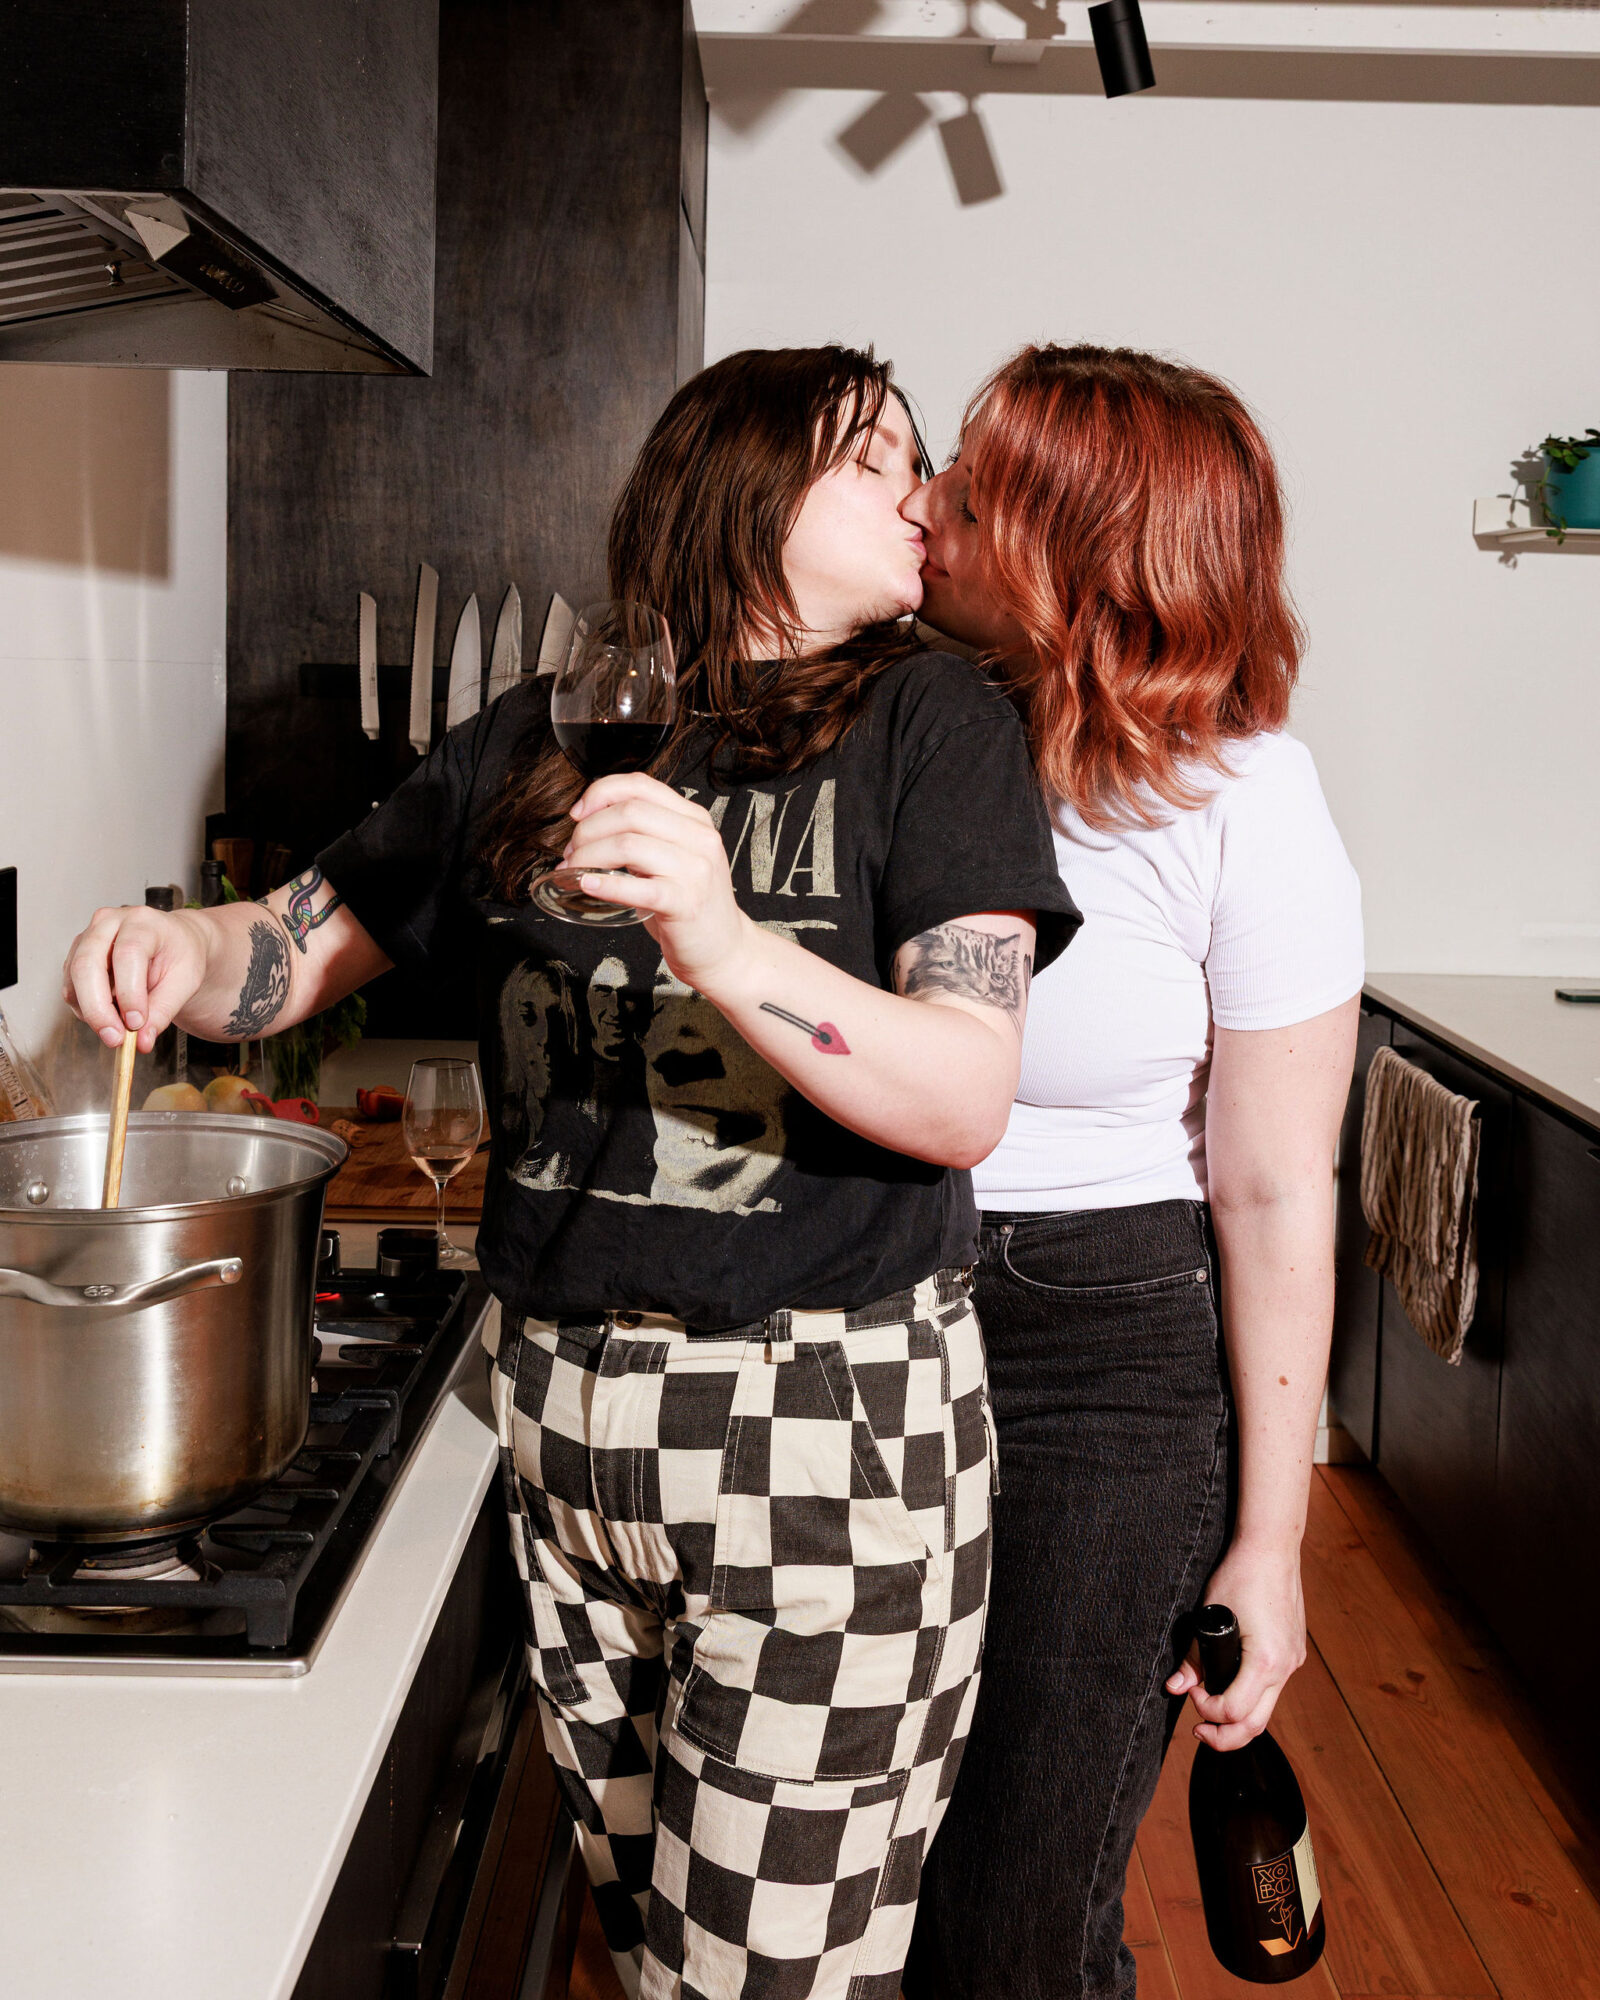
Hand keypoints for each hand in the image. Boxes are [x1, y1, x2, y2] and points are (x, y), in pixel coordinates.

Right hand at [62, 906, 209, 1053]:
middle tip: (115, 1039)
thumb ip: (163, 1011)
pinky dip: (86, 1010)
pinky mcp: (75, 957)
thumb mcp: (186, 981)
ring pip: (74, 980)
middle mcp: (109, 923)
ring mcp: (87, 938)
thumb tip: (141, 1041)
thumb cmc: (180, 956)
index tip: (137, 1024)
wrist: (172, 942)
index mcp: (143, 922)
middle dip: (98, 1009)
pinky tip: (109, 1018)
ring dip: (92, 1013)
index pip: (128, 954)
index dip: (129, 992)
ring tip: (119, 1032)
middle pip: (88, 964)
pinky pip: (71, 989)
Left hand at [565, 774, 750, 992]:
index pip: (640, 785)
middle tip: (572, 852)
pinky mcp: (686, 903)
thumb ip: (646, 834)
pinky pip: (636, 887)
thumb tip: (587, 822)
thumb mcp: (674, 856)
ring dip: (588, 857)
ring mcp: (695, 870)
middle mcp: (699, 838)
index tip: (578, 815)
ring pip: (627, 844)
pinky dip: (605, 885)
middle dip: (588, 830)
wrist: (724, 949)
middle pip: (629, 812)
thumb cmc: (688, 902)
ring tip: (574, 871)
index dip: (600, 793)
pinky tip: (587, 886)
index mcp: (694, 819)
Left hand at [1167, 1540, 1306, 1750]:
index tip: (1192, 1691)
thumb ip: (1193, 1656)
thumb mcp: (1209, 1615)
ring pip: (1266, 1709)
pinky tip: (1231, 1682)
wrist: (1272, 1548)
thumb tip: (1174, 1688)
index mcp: (1266, 1661)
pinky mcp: (1293, 1653)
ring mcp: (1293, 1661)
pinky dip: (1250, 1695)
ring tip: (1210, 1709)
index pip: (1234, 1712)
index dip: (1207, 1710)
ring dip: (1237, 1717)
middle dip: (1224, 1736)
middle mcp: (1285, 1667)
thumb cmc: (1240, 1575)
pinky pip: (1272, 1688)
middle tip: (1198, 1731)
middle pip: (1256, 1724)